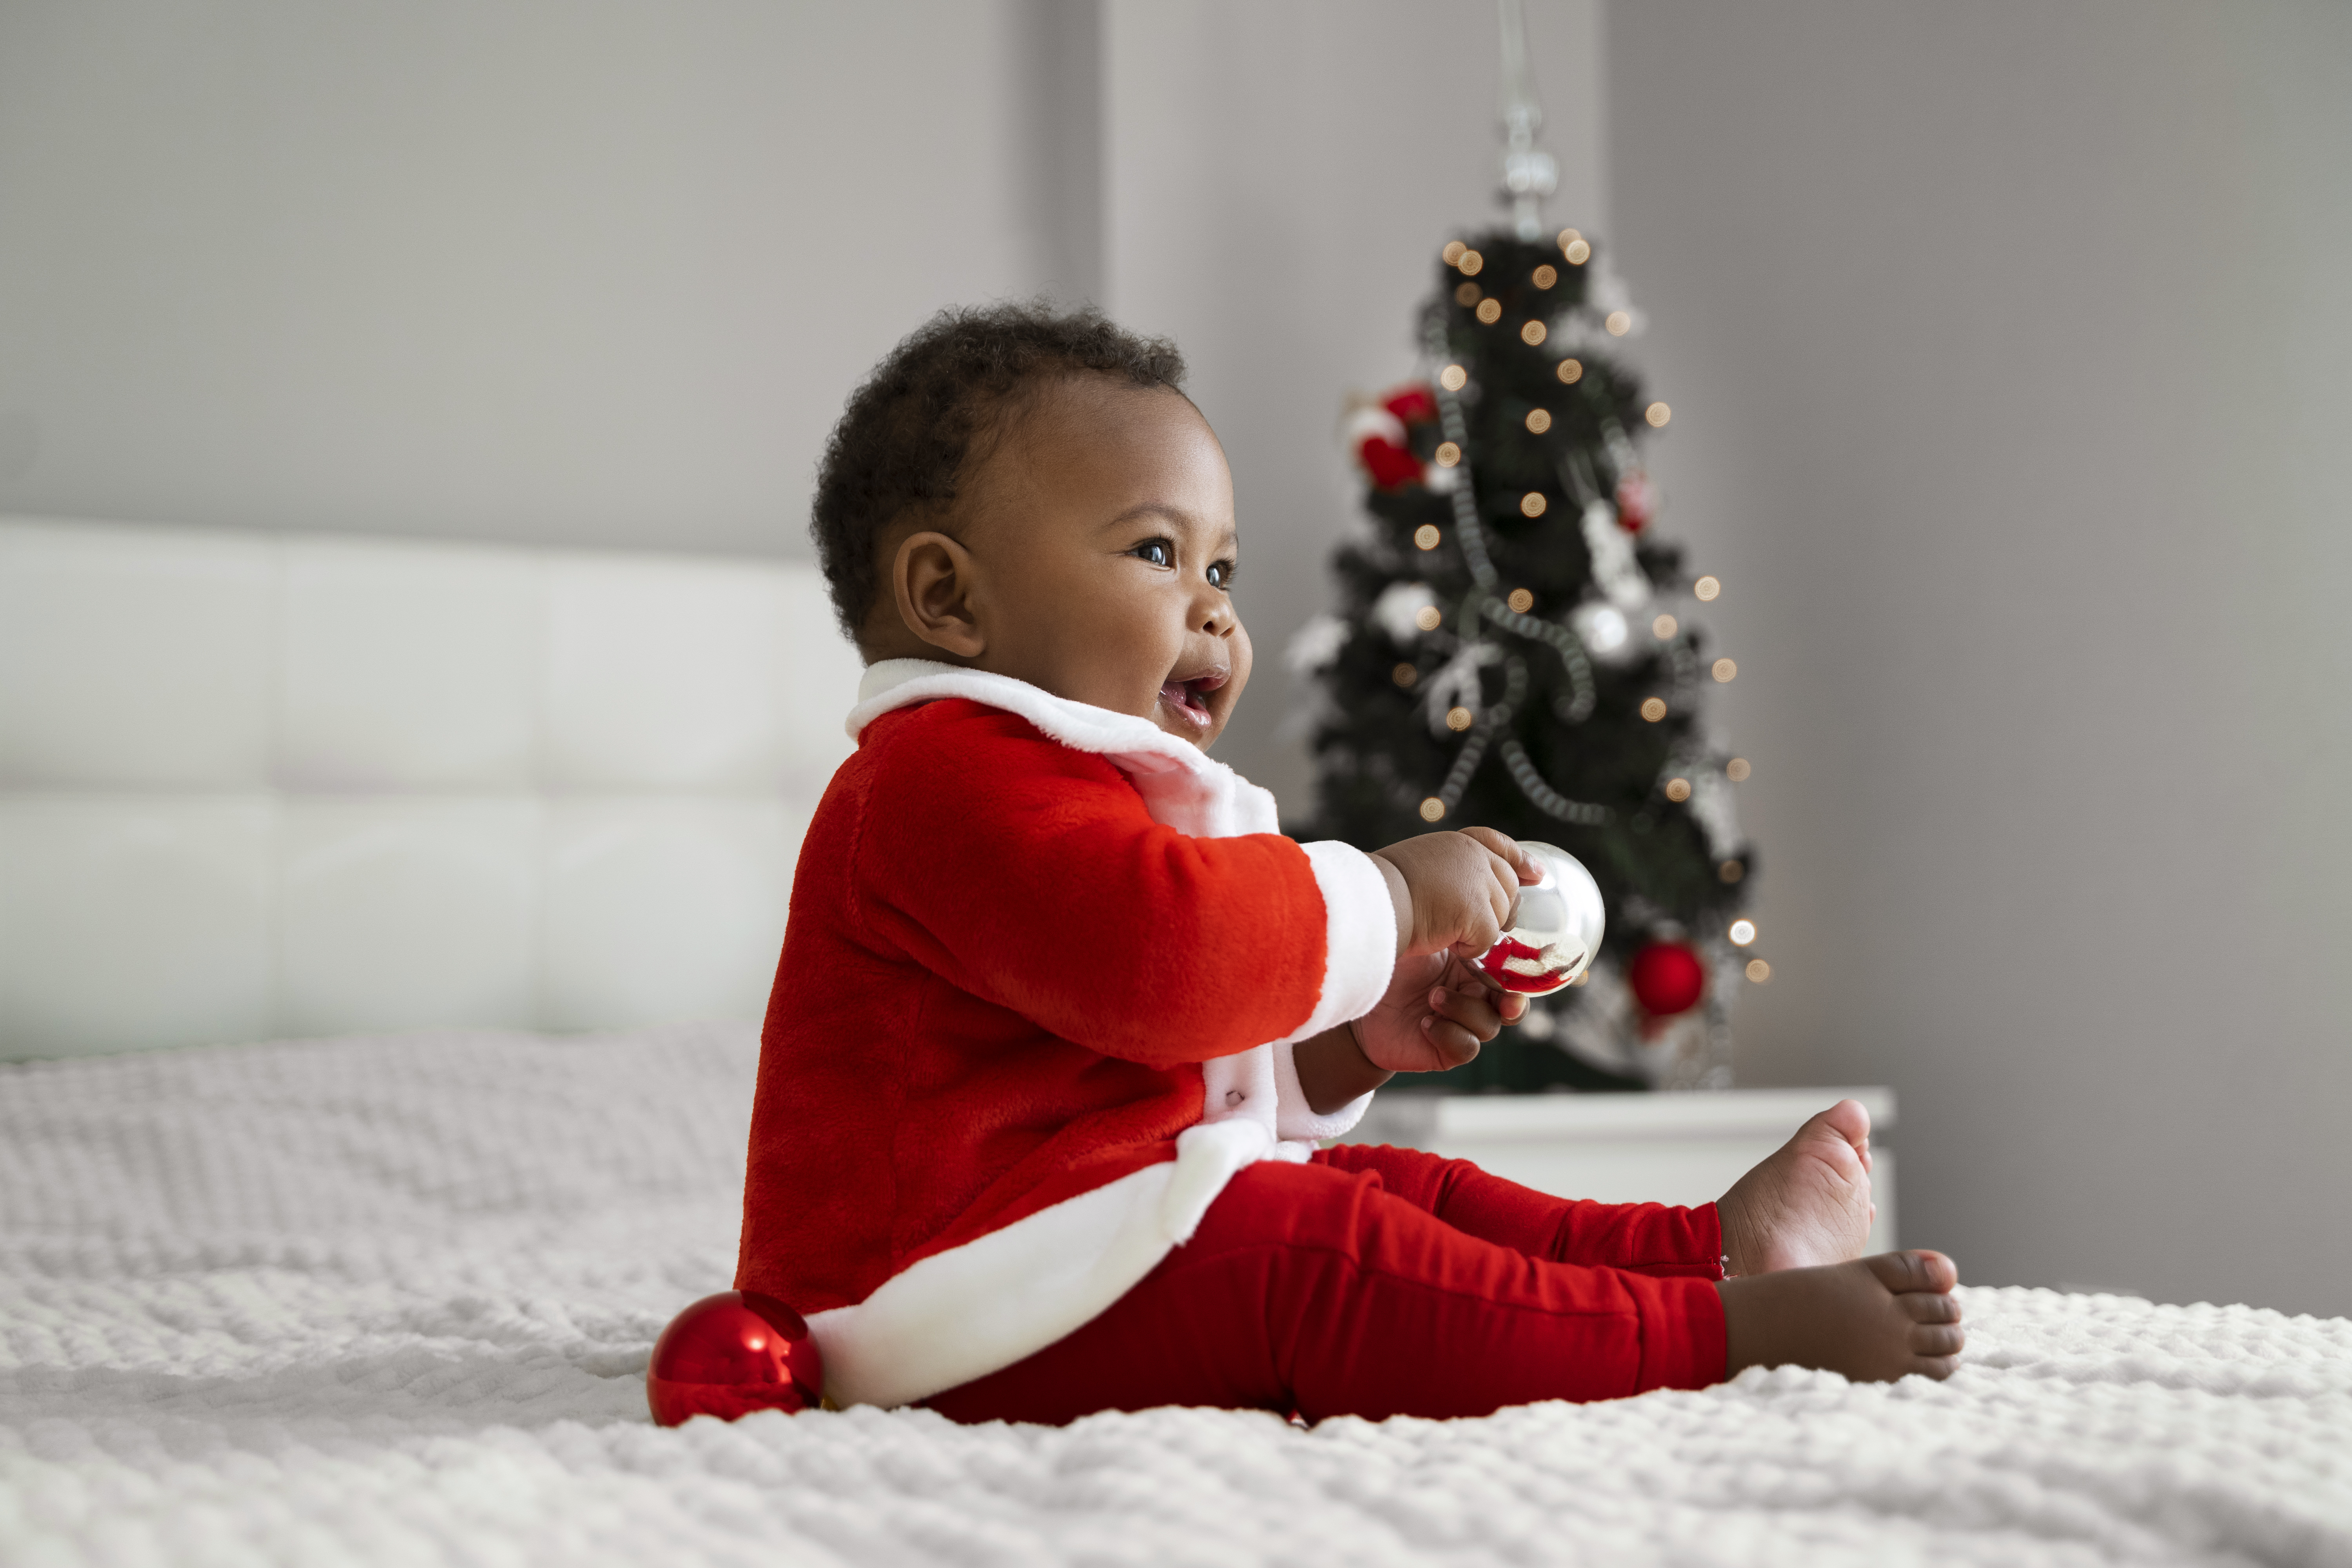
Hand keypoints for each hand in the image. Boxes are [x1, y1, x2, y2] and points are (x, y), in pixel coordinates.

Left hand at [1350, 950, 1528, 1073]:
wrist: (1358, 997)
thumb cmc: (1392, 963)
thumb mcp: (1423, 941)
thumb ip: (1455, 934)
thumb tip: (1482, 921)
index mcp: (1473, 971)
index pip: (1508, 977)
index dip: (1519, 978)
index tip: (1517, 975)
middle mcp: (1472, 999)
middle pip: (1510, 1006)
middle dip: (1512, 1004)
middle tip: (1505, 1001)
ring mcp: (1460, 1026)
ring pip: (1488, 1026)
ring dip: (1464, 1010)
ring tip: (1433, 997)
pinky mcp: (1446, 1050)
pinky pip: (1466, 1047)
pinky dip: (1449, 1034)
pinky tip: (1424, 1023)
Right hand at [1370, 828, 1533, 958]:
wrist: (1372, 901)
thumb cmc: (1383, 889)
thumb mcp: (1421, 865)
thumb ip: (1451, 869)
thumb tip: (1474, 887)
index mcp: (1458, 843)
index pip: (1498, 844)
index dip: (1520, 859)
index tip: (1536, 873)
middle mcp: (1474, 858)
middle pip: (1507, 886)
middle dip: (1497, 908)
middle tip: (1471, 925)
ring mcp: (1478, 884)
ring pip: (1500, 916)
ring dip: (1478, 930)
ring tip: (1446, 931)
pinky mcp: (1477, 913)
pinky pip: (1487, 940)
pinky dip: (1468, 948)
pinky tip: (1443, 942)